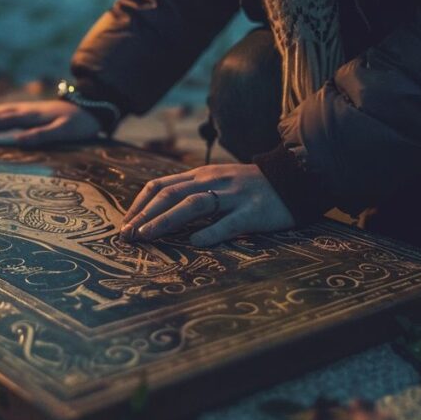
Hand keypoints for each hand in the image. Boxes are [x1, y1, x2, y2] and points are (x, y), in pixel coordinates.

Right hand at [0, 100, 100, 146]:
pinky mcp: (30, 111)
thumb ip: (43, 136)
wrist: (93, 107)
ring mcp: (27, 108)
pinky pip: (5, 113)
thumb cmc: (80, 124)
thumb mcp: (64, 131)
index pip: (0, 121)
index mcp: (29, 115)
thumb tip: (18, 141)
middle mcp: (25, 109)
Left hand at [121, 164, 294, 246]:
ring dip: (166, 220)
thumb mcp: (218, 182)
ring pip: (194, 205)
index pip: (161, 185)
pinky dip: (211, 232)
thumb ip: (193, 192)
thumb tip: (160, 212)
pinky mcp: (253, 211)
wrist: (296, 178)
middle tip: (128, 235)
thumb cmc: (252, 187)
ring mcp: (233, 196)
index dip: (140, 204)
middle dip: (145, 215)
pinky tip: (195, 244)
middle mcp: (213, 182)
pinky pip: (230, 222)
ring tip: (147, 236)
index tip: (125, 223)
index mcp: (202, 175)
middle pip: (171, 194)